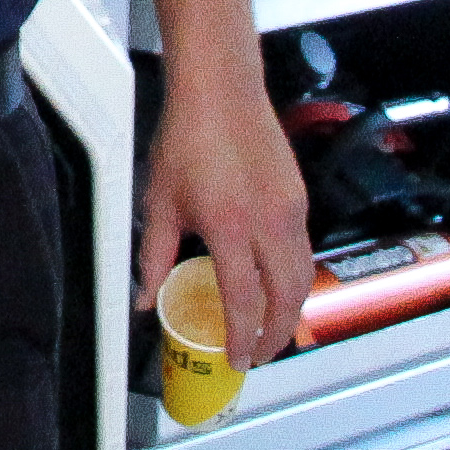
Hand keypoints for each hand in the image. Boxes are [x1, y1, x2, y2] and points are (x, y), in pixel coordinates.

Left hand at [138, 71, 315, 363]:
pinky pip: (303, 250)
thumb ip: (154, 257)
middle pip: (287, 297)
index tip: (236, 360)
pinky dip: (293, 278)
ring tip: (270, 328)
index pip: (244, 300)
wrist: (221, 89)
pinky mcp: (299, 197)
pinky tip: (274, 283)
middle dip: (276, 334)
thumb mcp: (160, 202)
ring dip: (290, 308)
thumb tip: (145, 300)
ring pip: (302, 276)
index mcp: (230, 227)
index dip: (242, 337)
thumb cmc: (187, 138)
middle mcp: (269, 222)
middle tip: (257, 354)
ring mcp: (291, 209)